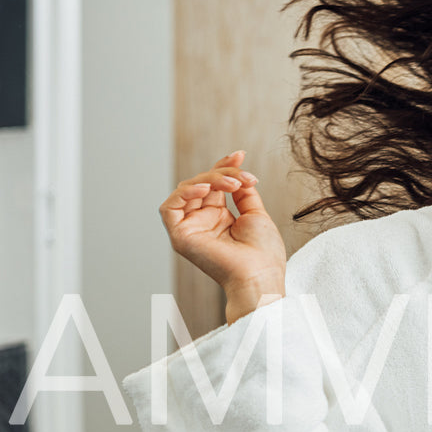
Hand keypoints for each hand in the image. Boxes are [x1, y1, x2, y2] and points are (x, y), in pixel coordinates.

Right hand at [158, 151, 287, 322]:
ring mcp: (190, 229)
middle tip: (243, 177)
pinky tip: (206, 189)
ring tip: (232, 184)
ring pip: (187, 189)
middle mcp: (201, 222)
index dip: (223, 167)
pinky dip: (184, 193)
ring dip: (210, 179)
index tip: (240, 155)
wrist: (260, 276)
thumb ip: (243, 193)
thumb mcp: (255, 214)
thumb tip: (237, 174)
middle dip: (222, 172)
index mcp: (218, 219)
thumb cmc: (263, 254)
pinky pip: (169, 208)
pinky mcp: (180, 237)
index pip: (213, 185)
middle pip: (200, 183)